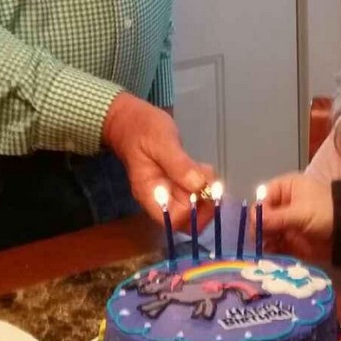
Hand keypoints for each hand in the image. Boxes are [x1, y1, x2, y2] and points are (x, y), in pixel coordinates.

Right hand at [102, 92, 211, 226]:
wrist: (130, 120)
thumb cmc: (142, 129)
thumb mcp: (161, 141)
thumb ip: (178, 164)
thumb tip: (198, 185)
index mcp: (149, 193)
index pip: (172, 220)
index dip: (193, 213)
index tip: (205, 192)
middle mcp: (158, 198)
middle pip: (185, 218)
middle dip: (204, 202)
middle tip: (210, 180)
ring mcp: (167, 191)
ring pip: (193, 206)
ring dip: (206, 191)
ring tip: (204, 169)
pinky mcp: (175, 182)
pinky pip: (193, 192)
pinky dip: (203, 183)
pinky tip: (202, 167)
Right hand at [260, 174, 334, 261]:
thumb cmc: (326, 213)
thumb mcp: (301, 213)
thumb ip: (277, 218)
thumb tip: (254, 220)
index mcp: (285, 189)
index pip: (263, 197)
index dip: (259, 209)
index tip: (258, 223)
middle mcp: (282, 205)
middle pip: (261, 215)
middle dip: (259, 227)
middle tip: (260, 238)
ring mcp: (284, 224)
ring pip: (265, 231)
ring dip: (263, 240)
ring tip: (266, 247)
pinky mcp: (288, 240)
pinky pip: (273, 245)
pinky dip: (270, 250)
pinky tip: (270, 254)